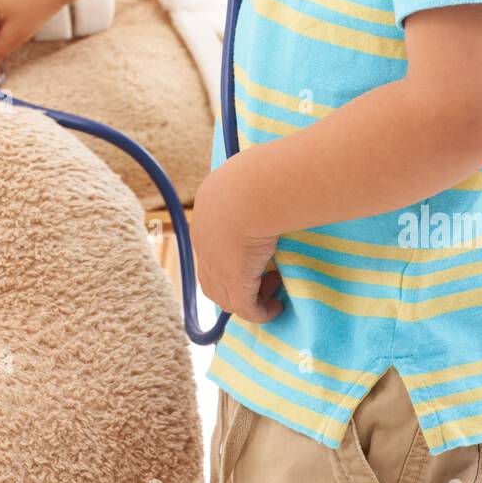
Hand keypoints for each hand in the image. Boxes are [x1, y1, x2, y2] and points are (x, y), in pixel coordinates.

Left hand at [191, 158, 284, 323]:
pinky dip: (261, 313)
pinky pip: (247, 308)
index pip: (210, 243)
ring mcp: (215, 266)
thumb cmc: (258, 175)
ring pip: (226, 296)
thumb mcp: (251, 174)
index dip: (228, 255)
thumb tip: (277, 170)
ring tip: (272, 291)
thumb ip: (258, 181)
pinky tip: (277, 307)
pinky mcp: (235, 284)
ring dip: (249, 299)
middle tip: (264, 277)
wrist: (252, 191)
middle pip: (212, 276)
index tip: (252, 256)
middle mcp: (204, 242)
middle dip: (235, 283)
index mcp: (206, 211)